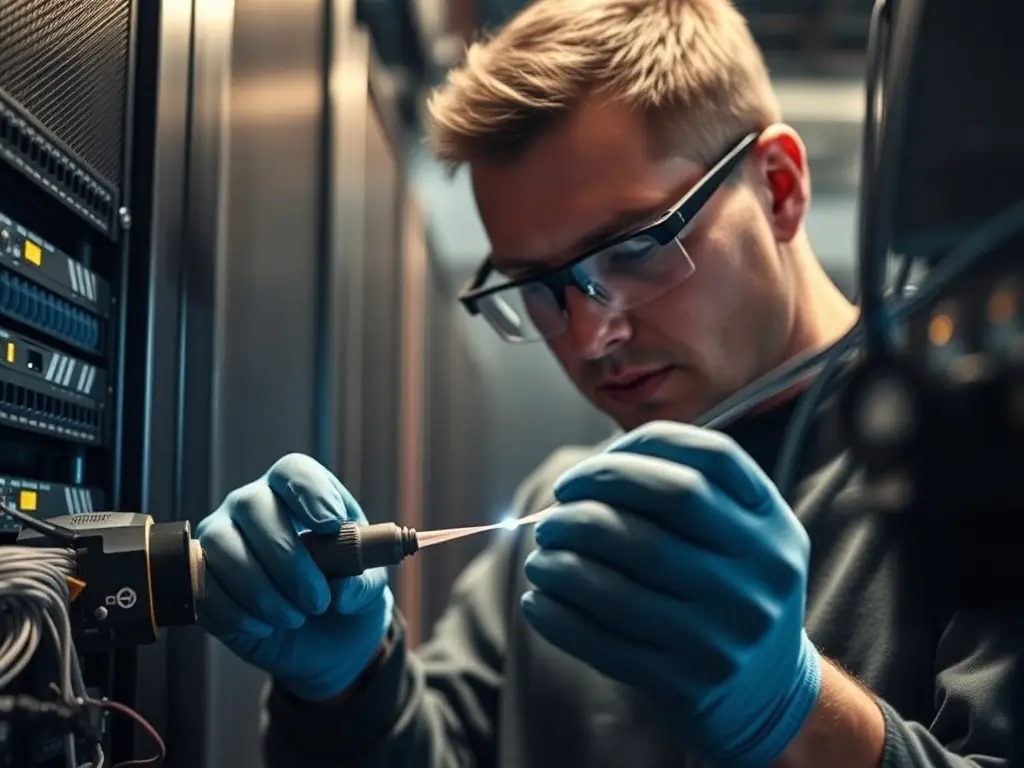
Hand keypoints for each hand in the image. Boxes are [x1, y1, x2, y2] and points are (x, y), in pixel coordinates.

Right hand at [196, 454, 392, 700]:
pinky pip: (203, 587)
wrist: (324, 637)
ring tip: (294, 618)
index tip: (332, 524)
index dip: (310, 493)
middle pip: (253, 506)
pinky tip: (265, 628)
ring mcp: (221, 538)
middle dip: (286, 557)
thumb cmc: (346, 592)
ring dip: (261, 590)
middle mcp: (253, 505)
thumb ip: (362, 584)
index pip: (294, 472)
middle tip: (317, 600)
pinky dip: (237, 614)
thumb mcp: (368, 587)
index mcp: (298, 492)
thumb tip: (340, 590)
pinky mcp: (201, 578)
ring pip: (221, 546)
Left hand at [522, 421, 820, 767]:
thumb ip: (689, 489)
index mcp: (772, 526)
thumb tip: (586, 473)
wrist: (768, 694)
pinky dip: (558, 616)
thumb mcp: (742, 535)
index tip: (584, 472)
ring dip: (561, 562)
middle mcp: (757, 576)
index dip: (639, 450)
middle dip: (592, 500)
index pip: (713, 459)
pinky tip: (537, 600)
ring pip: (621, 583)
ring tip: (540, 557)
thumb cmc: (728, 591)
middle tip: (551, 517)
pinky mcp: (686, 684)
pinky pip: (603, 642)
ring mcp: (722, 634)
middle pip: (667, 507)